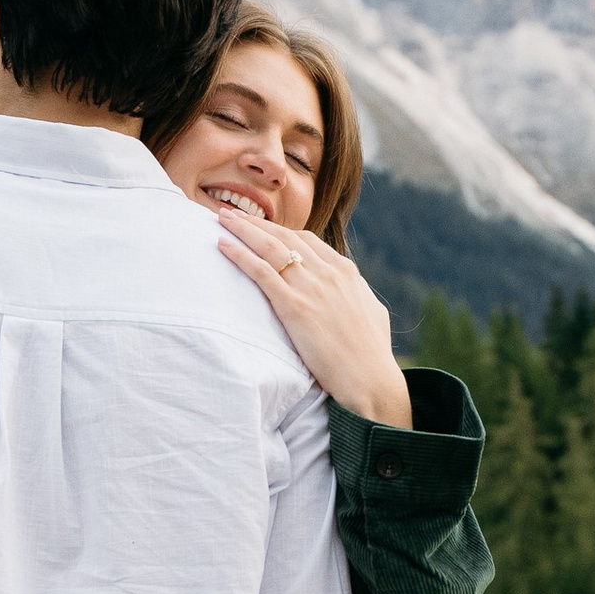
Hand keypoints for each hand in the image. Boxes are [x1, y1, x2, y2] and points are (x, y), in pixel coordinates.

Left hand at [213, 207, 411, 426]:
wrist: (371, 379)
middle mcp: (328, 273)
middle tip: (233, 214)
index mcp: (346, 272)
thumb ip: (358, 295)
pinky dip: (240, 255)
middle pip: (285, 237)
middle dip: (257, 223)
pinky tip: (222, 245)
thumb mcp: (372, 313)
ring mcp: (311, 287)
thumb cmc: (373, 355)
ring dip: (243, 229)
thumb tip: (354, 290)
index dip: (281, 232)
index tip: (262, 230)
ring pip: (270, 247)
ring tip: (221, 218)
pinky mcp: (294, 307)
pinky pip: (261, 272)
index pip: (308, 241)